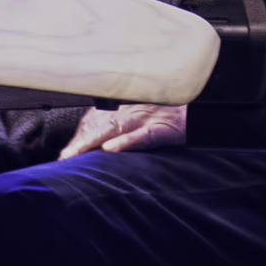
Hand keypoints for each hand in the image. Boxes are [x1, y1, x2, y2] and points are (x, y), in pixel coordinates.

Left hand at [59, 103, 190, 158]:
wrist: (202, 111)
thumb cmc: (171, 117)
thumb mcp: (143, 121)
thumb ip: (122, 129)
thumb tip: (98, 147)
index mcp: (125, 109)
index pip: (94, 121)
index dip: (78, 137)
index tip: (65, 155)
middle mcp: (133, 112)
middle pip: (100, 123)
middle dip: (80, 141)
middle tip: (64, 157)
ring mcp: (147, 119)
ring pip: (114, 127)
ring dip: (92, 140)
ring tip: (75, 153)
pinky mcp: (163, 129)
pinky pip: (142, 136)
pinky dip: (126, 141)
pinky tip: (111, 148)